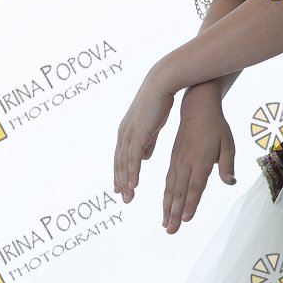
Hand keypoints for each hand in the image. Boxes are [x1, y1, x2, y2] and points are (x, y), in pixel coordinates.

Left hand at [114, 69, 174, 202]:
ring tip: (129, 197)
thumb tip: (145, 157)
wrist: (162, 83)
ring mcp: (129, 133)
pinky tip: (134, 184)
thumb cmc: (160, 101)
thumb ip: (148, 142)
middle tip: (125, 199)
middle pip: (120, 163)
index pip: (122, 157)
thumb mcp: (152, 125)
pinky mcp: (138, 133)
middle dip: (121, 182)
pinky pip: (132, 157)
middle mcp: (124, 134)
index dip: (121, 173)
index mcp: (128, 131)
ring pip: (124, 163)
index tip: (122, 188)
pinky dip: (132, 171)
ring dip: (125, 181)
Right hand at [162, 88, 235, 233]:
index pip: (195, 185)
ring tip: (166, 224)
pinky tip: (165, 206)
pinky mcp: (174, 159)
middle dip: (175, 213)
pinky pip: (168, 181)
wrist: (198, 109)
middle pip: (180, 191)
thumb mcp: (228, 143)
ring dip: (168, 208)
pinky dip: (166, 196)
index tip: (186, 219)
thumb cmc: (216, 127)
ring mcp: (178, 161)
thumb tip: (230, 182)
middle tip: (171, 231)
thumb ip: (227, 164)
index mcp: (200, 159)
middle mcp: (186, 162)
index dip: (191, 203)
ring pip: (171, 188)